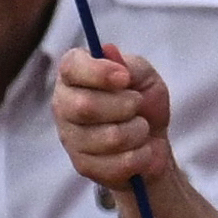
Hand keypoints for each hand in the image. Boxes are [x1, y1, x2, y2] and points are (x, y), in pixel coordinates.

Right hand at [53, 44, 175, 189]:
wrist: (154, 141)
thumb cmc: (144, 102)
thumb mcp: (145, 76)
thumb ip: (129, 64)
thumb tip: (108, 51)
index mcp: (75, 76)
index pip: (70, 66)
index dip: (98, 71)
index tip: (124, 77)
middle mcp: (64, 105)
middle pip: (86, 106)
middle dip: (126, 105)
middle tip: (137, 104)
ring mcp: (70, 138)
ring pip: (109, 137)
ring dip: (138, 131)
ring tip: (140, 128)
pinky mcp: (83, 165)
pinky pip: (119, 162)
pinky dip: (141, 154)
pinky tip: (139, 149)